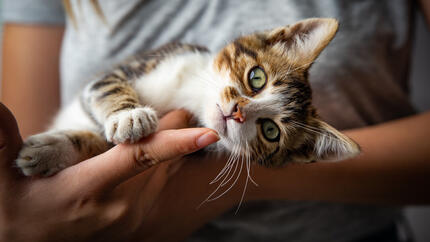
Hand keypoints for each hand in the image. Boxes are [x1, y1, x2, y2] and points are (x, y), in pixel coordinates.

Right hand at [0, 103, 218, 241]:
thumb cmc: (19, 213)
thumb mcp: (3, 181)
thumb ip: (2, 142)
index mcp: (89, 188)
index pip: (138, 157)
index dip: (174, 143)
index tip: (207, 132)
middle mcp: (119, 205)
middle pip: (163, 158)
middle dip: (172, 130)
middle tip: (170, 112)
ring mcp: (133, 218)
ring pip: (168, 172)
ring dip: (172, 149)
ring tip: (159, 134)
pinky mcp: (139, 224)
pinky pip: (165, 186)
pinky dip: (169, 167)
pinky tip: (161, 159)